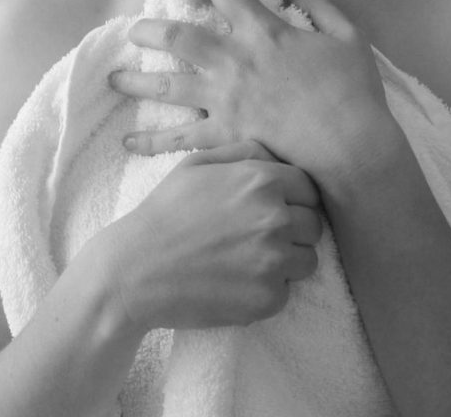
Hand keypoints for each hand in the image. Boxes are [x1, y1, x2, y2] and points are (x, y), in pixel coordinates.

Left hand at [109, 0, 394, 187]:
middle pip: (179, 36)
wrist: (351, 148)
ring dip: (137, 80)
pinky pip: (179, 139)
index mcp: (264, 32)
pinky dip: (151, 142)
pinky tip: (129, 143)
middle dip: (151, 28)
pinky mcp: (225, 137)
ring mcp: (225, 101)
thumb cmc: (354, 93)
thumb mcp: (350, 37)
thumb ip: (322, 9)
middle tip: (134, 28)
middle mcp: (235, 61)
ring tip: (114, 78)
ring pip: (168, 85)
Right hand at [113, 140, 322, 330]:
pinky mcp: (268, 299)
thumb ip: (244, 152)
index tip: (278, 207)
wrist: (136, 269)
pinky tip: (237, 281)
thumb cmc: (165, 211)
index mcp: (261, 181)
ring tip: (251, 259)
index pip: (309, 188)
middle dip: (294, 229)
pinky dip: (268, 289)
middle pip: (313, 224)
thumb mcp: (198, 163)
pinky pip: (287, 292)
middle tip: (261, 236)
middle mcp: (275, 219)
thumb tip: (277, 153)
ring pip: (307, 260)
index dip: (294, 198)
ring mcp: (274, 261)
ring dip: (287, 260)